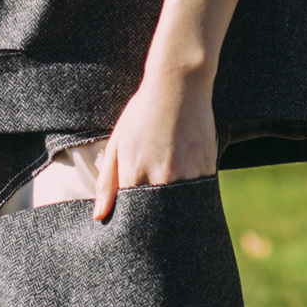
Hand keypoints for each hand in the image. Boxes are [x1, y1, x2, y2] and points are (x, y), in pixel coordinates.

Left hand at [93, 69, 217, 220]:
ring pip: (178, 208)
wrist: (178, 86)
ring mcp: (186, 176)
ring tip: (169, 196)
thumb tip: (98, 215)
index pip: (130, 215)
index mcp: (134, 175)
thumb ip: (107, 182)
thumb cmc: (142, 113)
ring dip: (172, 209)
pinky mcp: (207, 169)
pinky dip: (191, 195)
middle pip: (155, 217)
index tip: (132, 219)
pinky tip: (185, 183)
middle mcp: (160, 179)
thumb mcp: (117, 144)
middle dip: (153, 221)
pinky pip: (198, 195)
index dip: (130, 220)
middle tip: (152, 210)